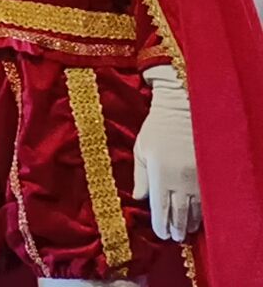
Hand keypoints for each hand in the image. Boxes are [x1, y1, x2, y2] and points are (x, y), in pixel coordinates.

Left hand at [133, 65, 200, 241]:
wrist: (184, 110)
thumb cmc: (156, 128)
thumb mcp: (141, 150)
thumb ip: (140, 176)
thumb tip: (139, 198)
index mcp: (160, 175)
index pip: (160, 208)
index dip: (160, 224)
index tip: (160, 234)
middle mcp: (180, 181)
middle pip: (179, 213)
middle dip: (176, 228)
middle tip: (174, 238)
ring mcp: (197, 178)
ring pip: (196, 209)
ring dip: (190, 222)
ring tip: (186, 232)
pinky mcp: (209, 173)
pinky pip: (207, 198)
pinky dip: (203, 211)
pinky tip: (200, 217)